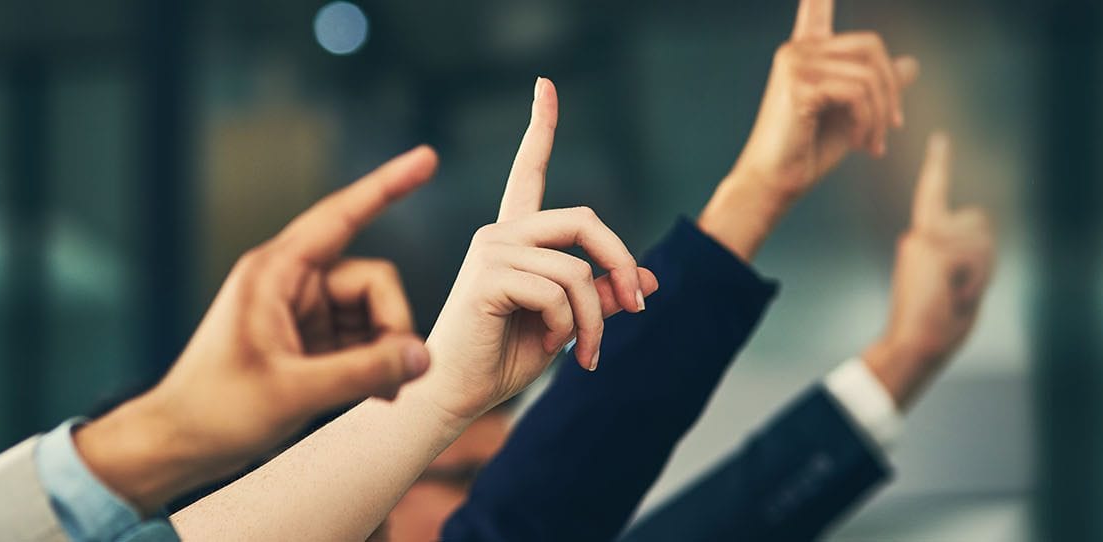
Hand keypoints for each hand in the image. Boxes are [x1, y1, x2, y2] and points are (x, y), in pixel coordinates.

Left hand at [78, 147, 439, 512]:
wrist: (179, 444)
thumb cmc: (217, 411)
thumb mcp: (295, 392)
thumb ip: (365, 373)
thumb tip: (422, 357)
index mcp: (276, 272)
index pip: (342, 215)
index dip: (388, 186)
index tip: (427, 158)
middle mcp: (290, 283)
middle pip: (371, 281)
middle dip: (393, 325)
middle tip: (397, 376)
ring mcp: (300, 312)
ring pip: (370, 312)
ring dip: (385, 350)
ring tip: (382, 394)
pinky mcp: (306, 341)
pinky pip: (359, 338)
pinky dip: (374, 363)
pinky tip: (377, 394)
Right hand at [421, 78, 658, 421]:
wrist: (453, 397)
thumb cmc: (501, 362)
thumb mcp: (566, 324)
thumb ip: (599, 296)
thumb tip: (649, 280)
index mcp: (514, 238)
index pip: (529, 170)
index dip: (540, 125)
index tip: (545, 86)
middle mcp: (500, 234)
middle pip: (584, 220)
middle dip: (622, 262)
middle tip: (638, 305)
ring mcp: (491, 250)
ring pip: (576, 270)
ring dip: (594, 319)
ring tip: (585, 353)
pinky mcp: (488, 276)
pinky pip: (557, 292)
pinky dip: (568, 328)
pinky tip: (551, 348)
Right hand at [727, 0, 919, 198]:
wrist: (774, 184)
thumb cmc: (807, 152)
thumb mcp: (854, 116)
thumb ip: (879, 87)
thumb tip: (912, 63)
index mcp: (807, 52)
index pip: (816, 6)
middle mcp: (798, 50)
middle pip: (872, 47)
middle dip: (891, 90)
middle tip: (892, 128)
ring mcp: (795, 63)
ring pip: (869, 73)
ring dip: (882, 114)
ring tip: (874, 144)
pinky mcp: (798, 83)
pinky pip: (858, 91)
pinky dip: (869, 121)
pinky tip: (862, 144)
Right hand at [863, 133, 994, 407]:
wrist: (914, 343)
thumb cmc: (936, 323)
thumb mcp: (947, 282)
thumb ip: (957, 256)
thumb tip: (974, 231)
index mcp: (919, 240)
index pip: (932, 194)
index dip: (938, 165)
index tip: (941, 140)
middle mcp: (920, 234)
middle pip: (979, 220)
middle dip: (985, 250)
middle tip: (965, 285)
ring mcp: (926, 240)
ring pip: (983, 237)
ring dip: (983, 269)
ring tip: (959, 293)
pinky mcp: (936, 250)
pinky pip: (978, 255)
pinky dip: (977, 278)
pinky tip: (957, 294)